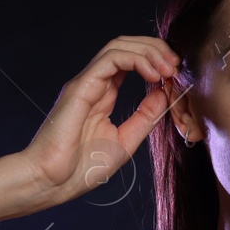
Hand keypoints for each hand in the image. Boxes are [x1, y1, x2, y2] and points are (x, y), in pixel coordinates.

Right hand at [19, 35, 179, 206]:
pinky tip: (152, 75)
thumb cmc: (81, 168)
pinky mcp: (80, 87)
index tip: (177, 74)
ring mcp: (86, 83)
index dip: (156, 61)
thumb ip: (145, 117)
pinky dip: (135, 60)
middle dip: (156, 49)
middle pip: (126, 47)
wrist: (52, 182)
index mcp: (103, 95)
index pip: (131, 62)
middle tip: (177, 64)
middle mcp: (94, 84)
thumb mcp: (126, 140)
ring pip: (118, 46)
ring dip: (148, 52)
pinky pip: (110, 59)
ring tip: (168, 68)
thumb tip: (164, 94)